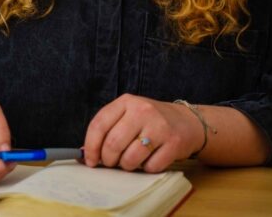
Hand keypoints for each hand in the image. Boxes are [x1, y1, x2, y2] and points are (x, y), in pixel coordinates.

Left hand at [83, 94, 201, 172]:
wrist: (187, 122)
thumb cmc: (150, 121)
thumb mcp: (128, 116)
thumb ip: (107, 130)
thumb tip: (84, 153)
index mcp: (126, 102)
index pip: (99, 124)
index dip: (91, 146)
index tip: (90, 160)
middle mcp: (142, 111)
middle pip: (113, 143)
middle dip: (108, 160)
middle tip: (111, 163)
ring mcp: (159, 126)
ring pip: (130, 158)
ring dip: (127, 166)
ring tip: (131, 161)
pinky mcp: (174, 143)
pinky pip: (150, 166)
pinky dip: (146, 168)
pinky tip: (150, 160)